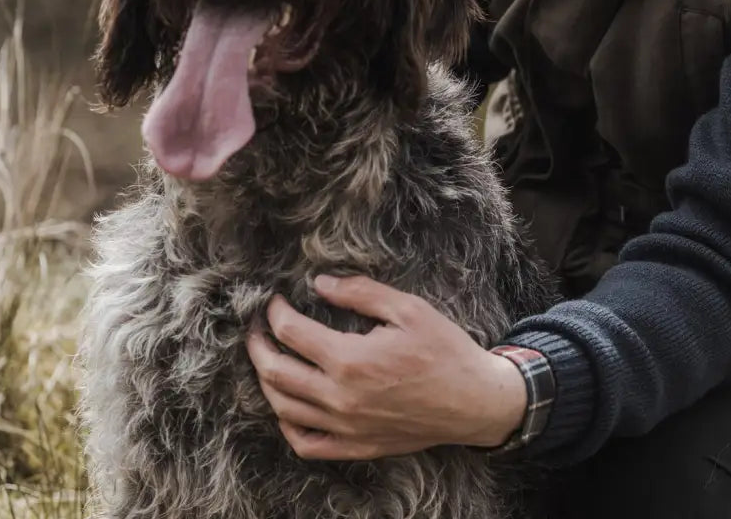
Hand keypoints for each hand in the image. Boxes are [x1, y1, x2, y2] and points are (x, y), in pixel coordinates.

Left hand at [245, 275, 527, 461]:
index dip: (276, 313)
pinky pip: (306, 443)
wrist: (473, 400)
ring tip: (267, 359)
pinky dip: (288, 424)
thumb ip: (361, 293)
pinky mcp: (355, 447)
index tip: (275, 300)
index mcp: (350, 359)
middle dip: (258, 345)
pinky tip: (288, 405)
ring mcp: (345, 428)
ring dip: (267, 381)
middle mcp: (340, 398)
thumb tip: (321, 283)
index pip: (292, 333)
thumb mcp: (408, 308)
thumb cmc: (444, 350)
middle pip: (275, 373)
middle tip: (256, 328)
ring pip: (283, 408)